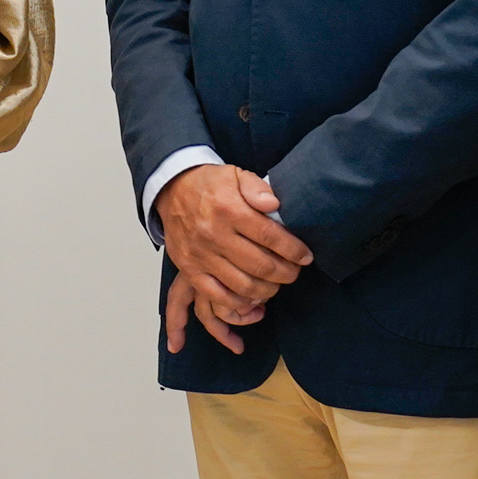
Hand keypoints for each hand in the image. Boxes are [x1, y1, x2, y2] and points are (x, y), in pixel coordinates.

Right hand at [154, 164, 308, 354]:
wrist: (171, 190)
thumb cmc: (208, 184)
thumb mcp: (235, 174)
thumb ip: (257, 188)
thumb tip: (274, 205)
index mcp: (228, 210)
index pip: (270, 236)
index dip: (294, 250)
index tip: (306, 256)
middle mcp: (213, 235)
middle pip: (260, 265)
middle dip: (286, 273)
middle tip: (294, 272)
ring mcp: (200, 255)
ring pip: (243, 286)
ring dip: (267, 290)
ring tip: (276, 284)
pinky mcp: (190, 269)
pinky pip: (217, 296)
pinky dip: (239, 304)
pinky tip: (252, 300)